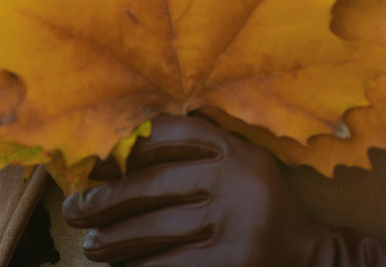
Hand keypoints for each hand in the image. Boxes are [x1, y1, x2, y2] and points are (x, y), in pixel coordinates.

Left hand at [60, 113, 385, 266]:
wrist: (311, 257)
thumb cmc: (257, 205)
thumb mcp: (239, 165)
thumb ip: (194, 153)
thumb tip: (116, 159)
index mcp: (235, 147)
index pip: (168, 132)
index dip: (125, 145)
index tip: (95, 161)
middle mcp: (235, 178)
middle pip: (153, 184)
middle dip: (106, 199)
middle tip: (75, 209)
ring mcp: (235, 222)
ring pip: (156, 229)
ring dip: (115, 238)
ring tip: (91, 244)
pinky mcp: (232, 260)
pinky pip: (171, 263)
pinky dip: (143, 266)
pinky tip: (125, 266)